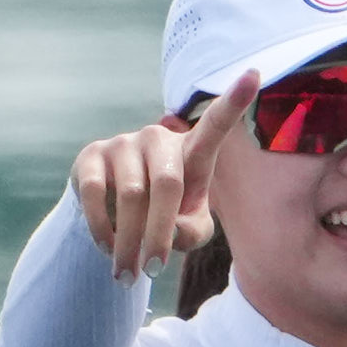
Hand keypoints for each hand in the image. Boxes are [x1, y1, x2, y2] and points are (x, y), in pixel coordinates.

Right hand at [72, 72, 258, 281]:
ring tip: (127, 274)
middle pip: (167, 184)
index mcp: (193, 152)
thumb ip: (192, 233)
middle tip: (152, 272)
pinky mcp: (91, 154)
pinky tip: (106, 248)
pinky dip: (102, 228)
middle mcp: (159, 138)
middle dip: (159, 234)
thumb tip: (171, 233)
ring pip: (130, 195)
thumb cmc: (164, 219)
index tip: (256, 73)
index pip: (216, 125)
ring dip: (128, 241)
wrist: (112, 215)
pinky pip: (95, 193)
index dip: (234, 100)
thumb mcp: (189, 231)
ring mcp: (124, 142)